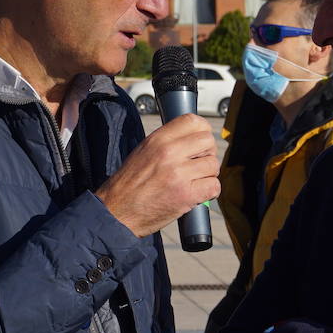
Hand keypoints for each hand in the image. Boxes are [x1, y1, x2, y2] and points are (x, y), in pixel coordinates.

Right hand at [97, 113, 220, 236]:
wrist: (118, 211)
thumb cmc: (129, 184)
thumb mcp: (143, 151)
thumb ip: (166, 141)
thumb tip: (192, 137)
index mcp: (157, 139)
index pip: (193, 121)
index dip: (202, 130)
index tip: (200, 142)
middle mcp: (169, 153)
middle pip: (208, 141)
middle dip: (207, 153)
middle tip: (198, 164)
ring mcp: (179, 174)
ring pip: (213, 164)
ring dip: (208, 174)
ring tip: (195, 181)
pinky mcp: (186, 195)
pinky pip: (214, 186)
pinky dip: (210, 192)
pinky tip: (197, 193)